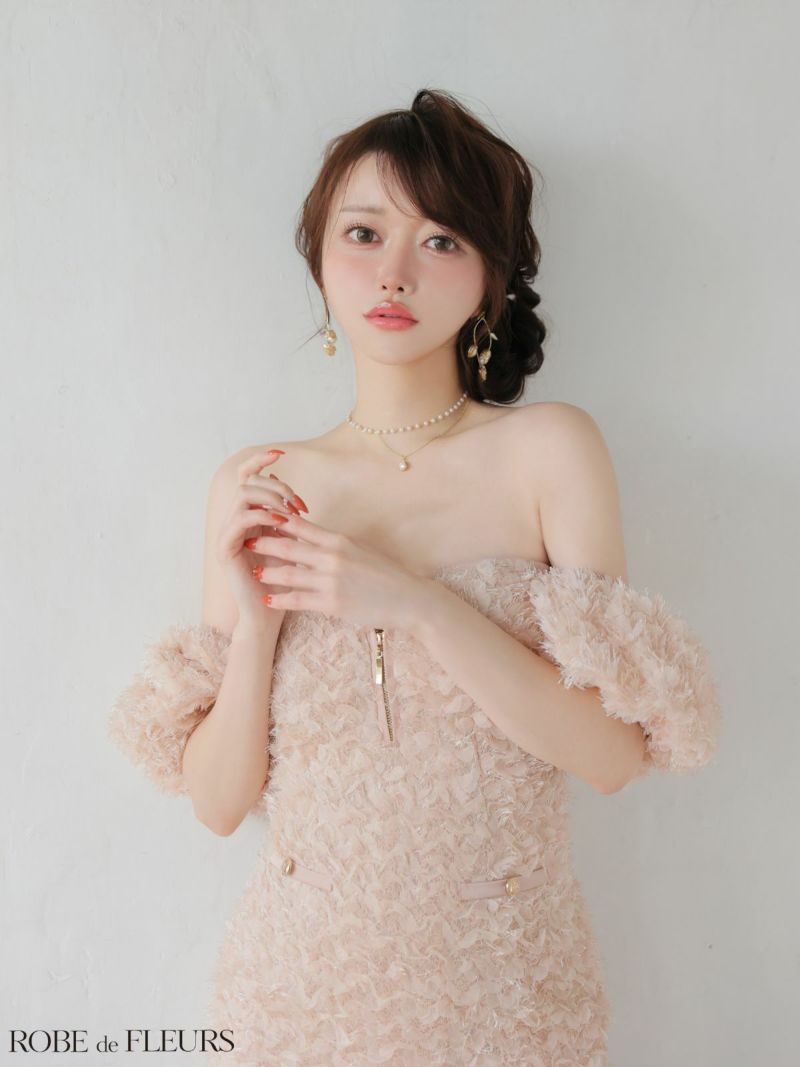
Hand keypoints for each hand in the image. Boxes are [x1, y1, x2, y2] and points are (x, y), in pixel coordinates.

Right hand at [216, 449, 309, 626]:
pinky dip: (261, 516)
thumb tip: (283, 486)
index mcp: (248, 516)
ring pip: (242, 496)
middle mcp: (234, 521)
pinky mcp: (226, 549)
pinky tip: (281, 522)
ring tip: (290, 511)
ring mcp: (227, 534)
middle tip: (297, 502)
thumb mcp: (288, 541)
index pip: (246, 477)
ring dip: (270, 498)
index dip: (259, 461)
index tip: (280, 453)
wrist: (268, 613)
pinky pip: (238, 521)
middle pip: (246, 482)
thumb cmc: (282, 580)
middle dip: (275, 486)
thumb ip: (284, 516)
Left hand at [245, 510, 429, 629]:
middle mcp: (333, 557)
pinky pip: (298, 599)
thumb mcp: (361, 550)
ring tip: (252, 571)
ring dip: (267, 572)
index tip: (259, 517)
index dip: (277, 520)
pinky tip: (267, 599)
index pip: (301, 525)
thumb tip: (314, 538)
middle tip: (245, 539)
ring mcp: (331, 580)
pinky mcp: (332, 603)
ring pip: (288, 573)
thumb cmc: (386, 575)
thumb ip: (335, 545)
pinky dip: (279, 599)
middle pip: (288, 546)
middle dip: (264, 542)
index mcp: (339, 540)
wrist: (409, 599)